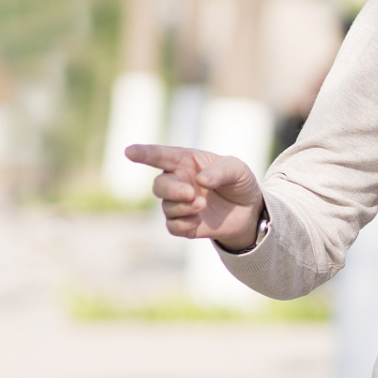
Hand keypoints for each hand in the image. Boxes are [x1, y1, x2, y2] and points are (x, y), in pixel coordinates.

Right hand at [125, 144, 263, 252]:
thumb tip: (200, 181)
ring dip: (183, 207)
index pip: (160, 156)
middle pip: (160, 186)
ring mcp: (179, 203)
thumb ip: (220, 171)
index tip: (130, 152)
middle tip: (190, 194)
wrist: (248, 210)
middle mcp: (178, 181)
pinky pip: (172, 226)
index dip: (144, 153)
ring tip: (203, 205)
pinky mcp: (183, 224)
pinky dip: (184, 224)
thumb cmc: (238, 182)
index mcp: (186, 162)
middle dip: (172, 190)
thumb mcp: (237, 169)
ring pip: (166, 207)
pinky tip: (198, 220)